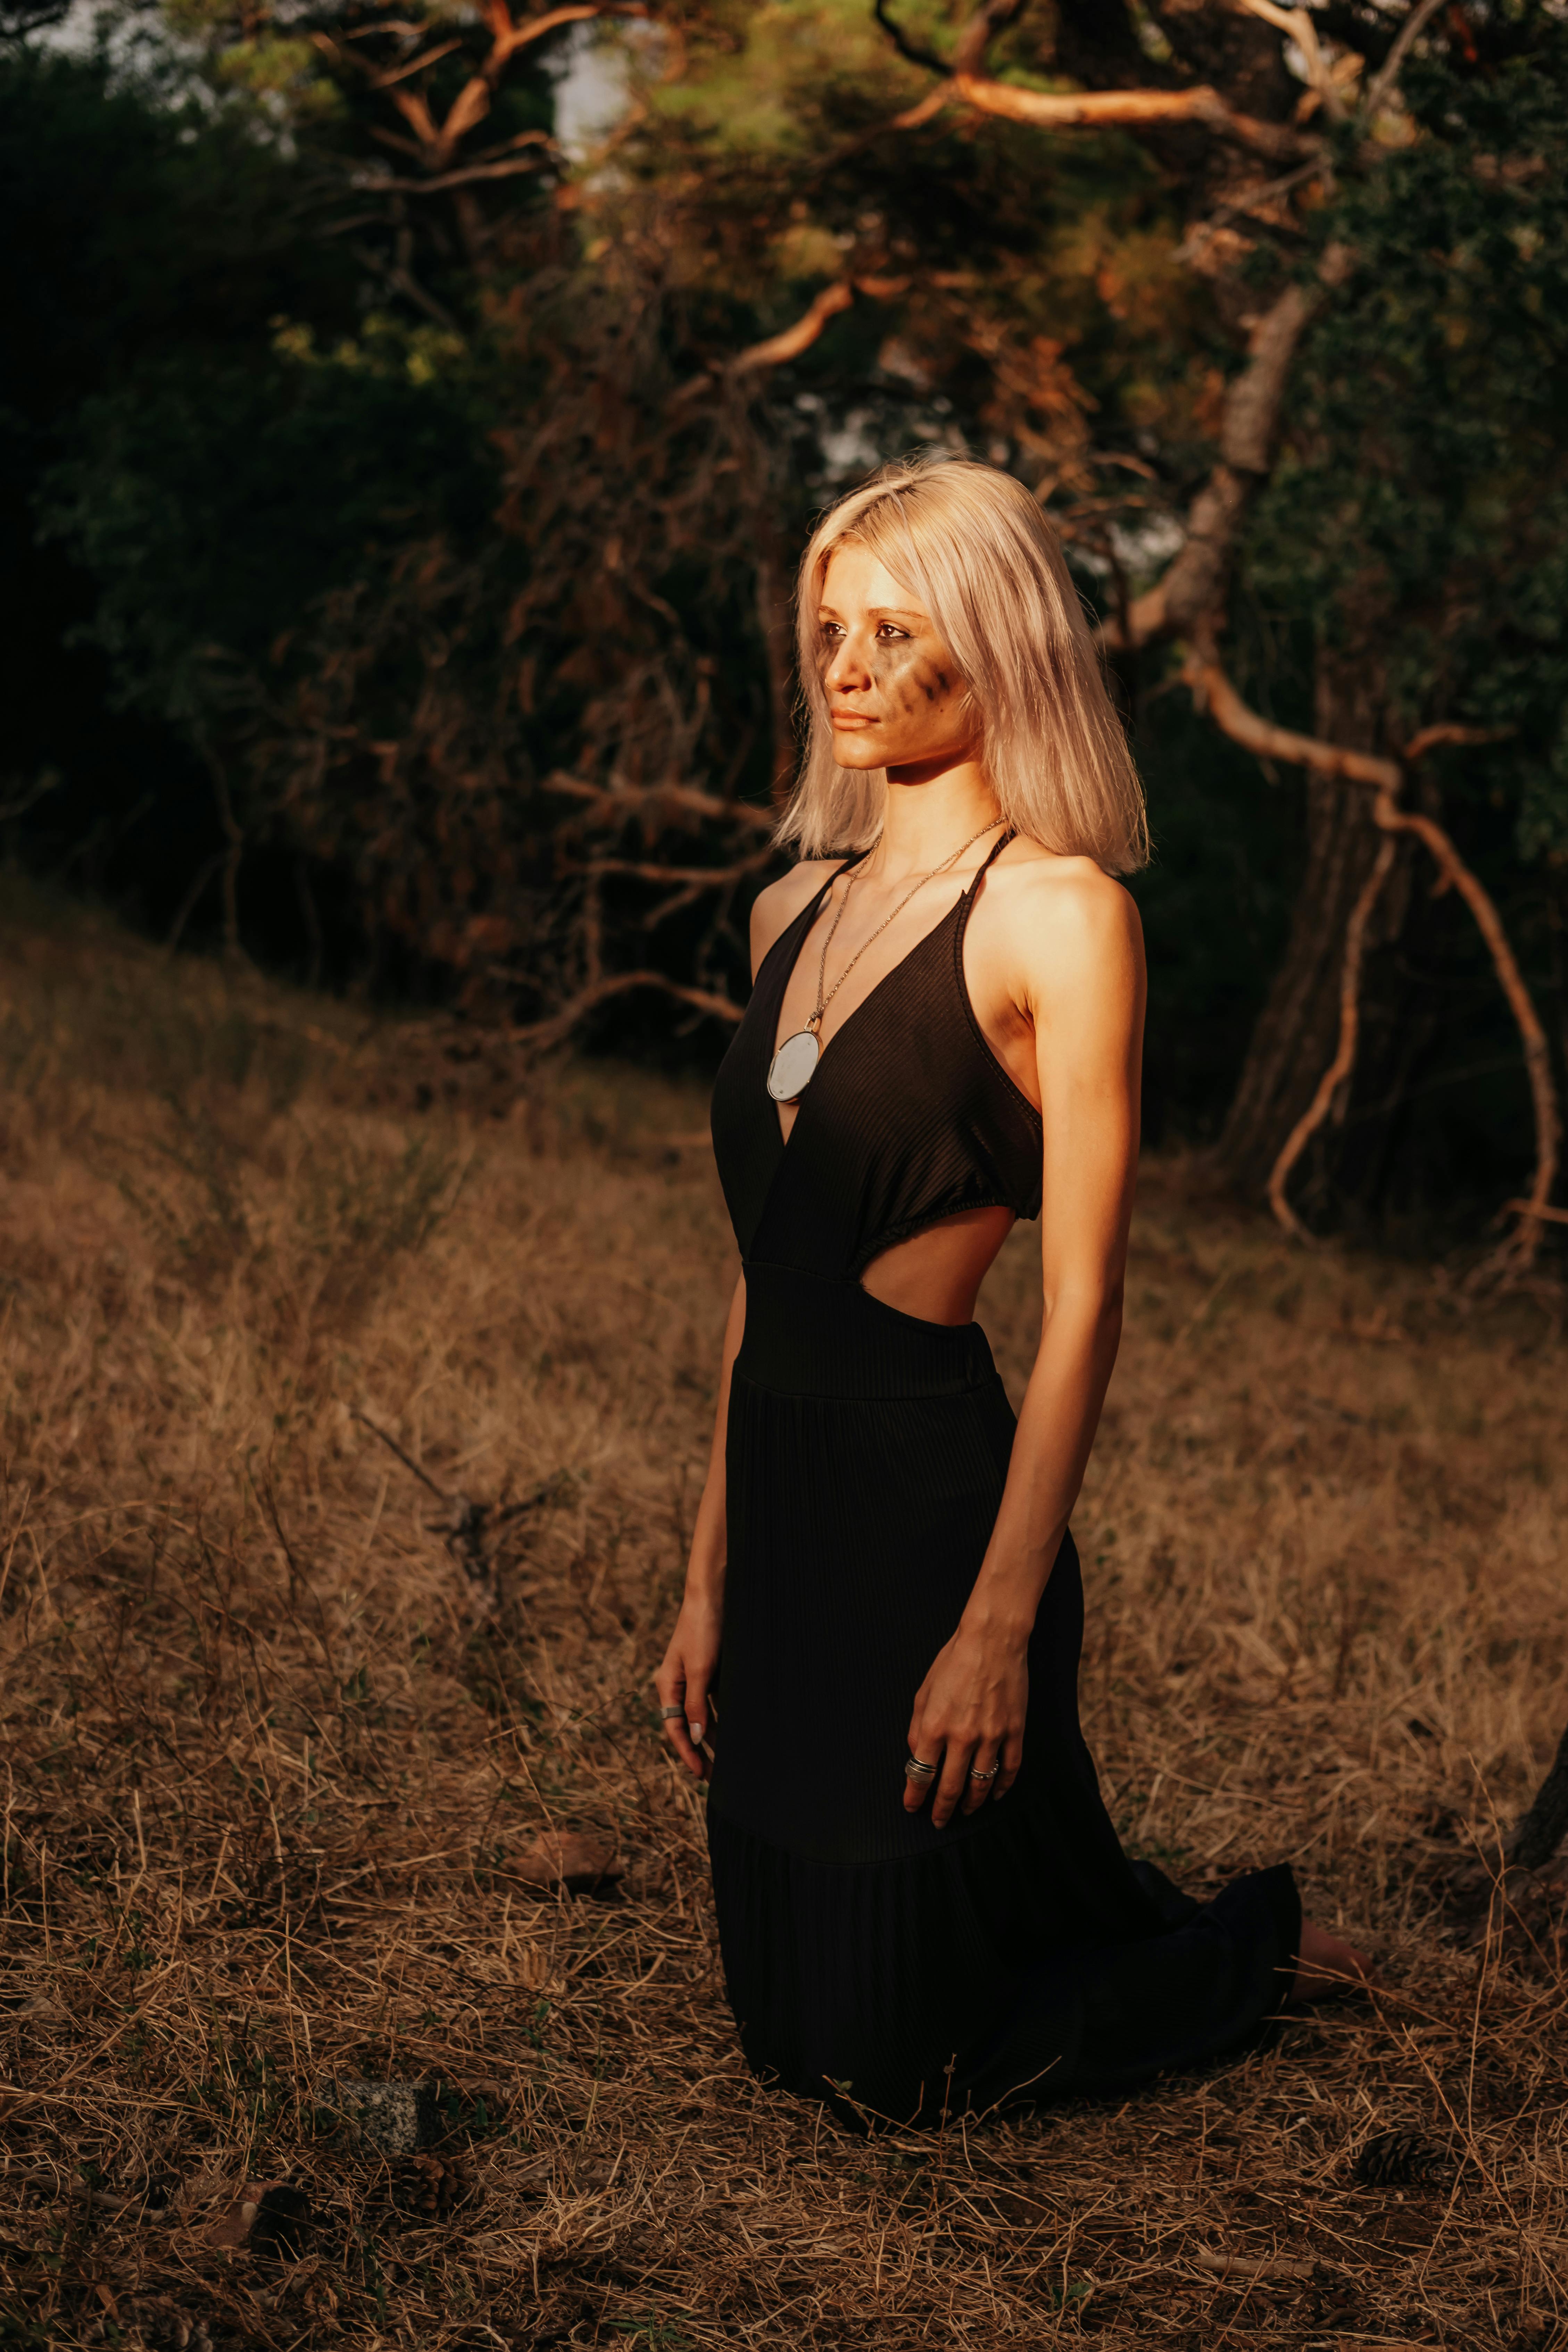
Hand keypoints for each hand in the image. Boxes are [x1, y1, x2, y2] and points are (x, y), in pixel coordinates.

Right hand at [654, 1589, 721, 1780]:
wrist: (714, 1595)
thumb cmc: (703, 1629)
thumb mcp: (699, 1670)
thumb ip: (696, 1705)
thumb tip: (693, 1737)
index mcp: (668, 1686)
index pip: (675, 1728)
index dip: (687, 1753)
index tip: (700, 1774)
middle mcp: (679, 1685)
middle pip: (687, 1726)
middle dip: (699, 1751)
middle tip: (715, 1777)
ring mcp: (695, 1679)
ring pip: (702, 1716)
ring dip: (712, 1738)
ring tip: (727, 1761)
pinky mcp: (711, 1672)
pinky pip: (715, 1703)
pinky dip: (723, 1718)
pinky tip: (734, 1732)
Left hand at [904, 1619, 1026, 1827]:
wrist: (992, 1640)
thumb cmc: (954, 1661)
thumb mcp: (924, 1691)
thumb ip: (916, 1727)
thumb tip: (914, 1754)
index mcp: (934, 1726)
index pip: (921, 1774)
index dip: (915, 1796)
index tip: (912, 1807)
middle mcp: (962, 1736)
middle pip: (950, 1787)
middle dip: (942, 1810)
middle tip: (938, 1821)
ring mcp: (991, 1736)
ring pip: (980, 1784)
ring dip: (971, 1803)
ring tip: (964, 1812)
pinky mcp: (1014, 1731)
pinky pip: (1009, 1769)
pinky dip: (1002, 1787)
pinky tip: (995, 1796)